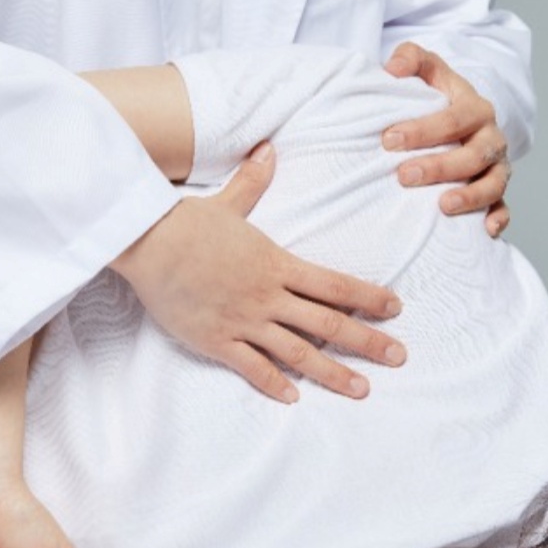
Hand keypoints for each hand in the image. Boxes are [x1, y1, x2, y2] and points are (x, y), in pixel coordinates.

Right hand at [112, 142, 405, 403]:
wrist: (147, 242)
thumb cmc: (186, 222)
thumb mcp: (227, 202)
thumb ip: (253, 182)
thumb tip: (267, 149)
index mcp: (277, 263)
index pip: (335, 284)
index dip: (368, 297)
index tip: (395, 308)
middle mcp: (267, 295)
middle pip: (328, 323)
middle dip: (367, 340)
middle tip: (399, 356)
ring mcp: (243, 320)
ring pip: (298, 352)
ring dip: (333, 372)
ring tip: (362, 389)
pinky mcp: (216, 340)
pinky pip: (251, 367)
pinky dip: (274, 384)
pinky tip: (294, 399)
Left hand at [382, 42, 511, 237]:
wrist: (461, 120)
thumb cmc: (437, 97)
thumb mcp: (427, 71)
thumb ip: (410, 59)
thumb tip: (394, 68)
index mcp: (475, 107)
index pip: (454, 118)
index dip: (423, 130)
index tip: (388, 140)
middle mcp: (491, 137)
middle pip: (473, 154)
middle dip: (439, 166)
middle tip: (403, 175)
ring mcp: (497, 166)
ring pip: (493, 183)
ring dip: (470, 196)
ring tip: (442, 206)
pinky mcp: (498, 191)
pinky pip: (504, 207)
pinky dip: (499, 219)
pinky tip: (485, 231)